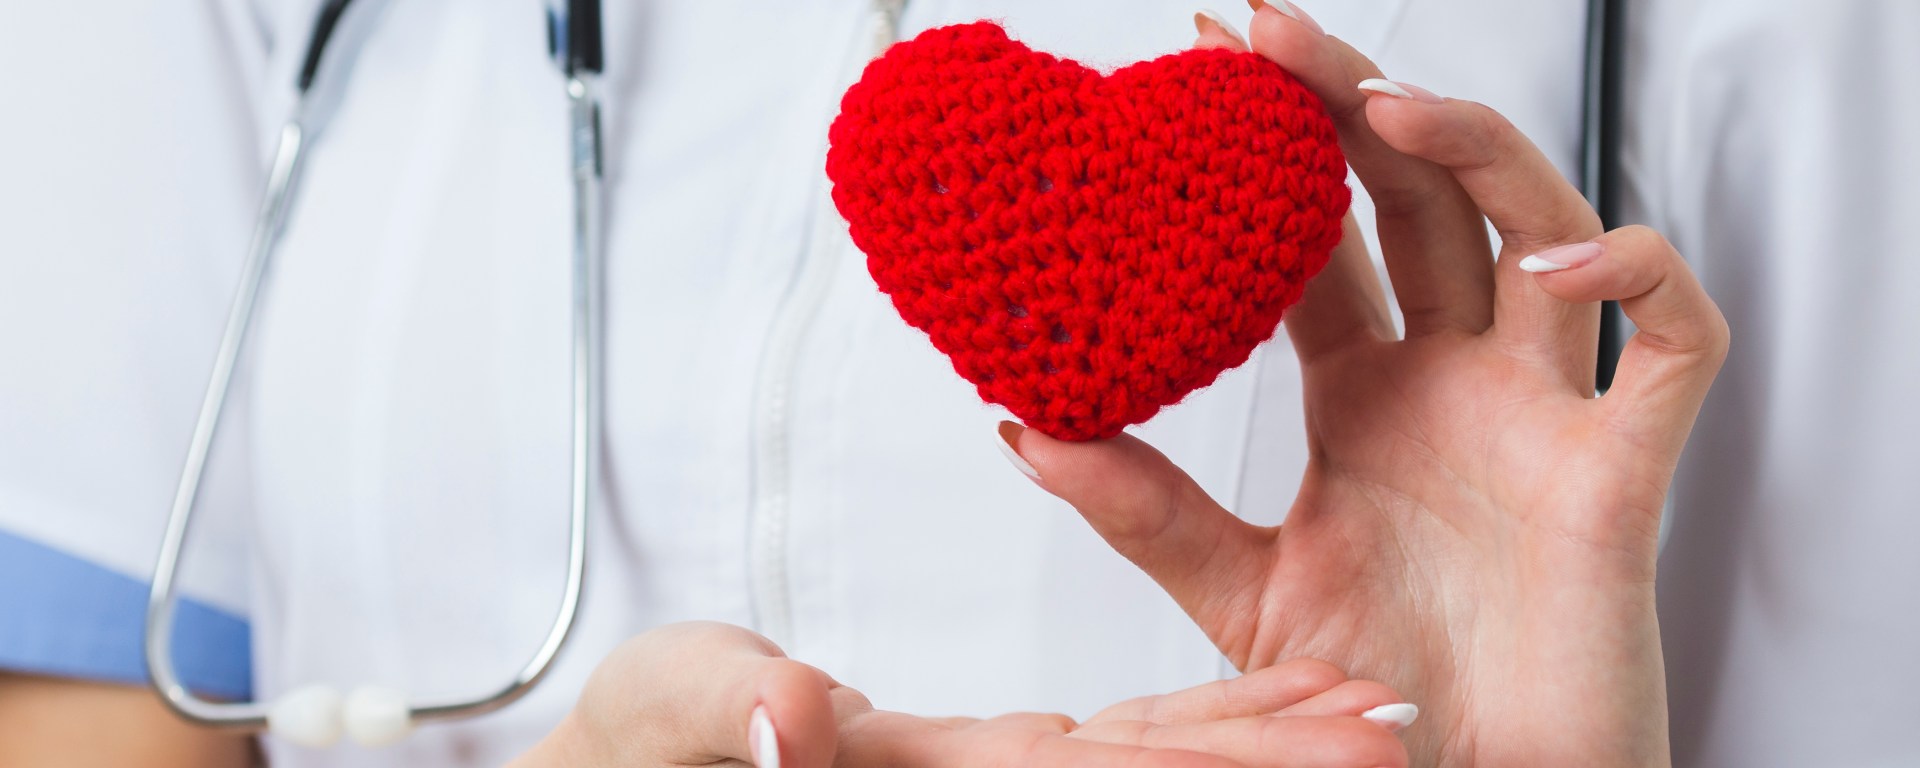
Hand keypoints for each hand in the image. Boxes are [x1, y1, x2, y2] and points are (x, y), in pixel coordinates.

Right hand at [512, 621, 1415, 766]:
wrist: (642, 759)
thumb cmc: (644, 743)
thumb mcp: (675, 715)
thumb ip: (738, 719)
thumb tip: (794, 718)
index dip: (1226, 762)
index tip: (1342, 741)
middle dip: (1286, 765)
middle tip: (1407, 737)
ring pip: (1166, 759)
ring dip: (1273, 744)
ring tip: (1383, 721)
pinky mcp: (1004, 760)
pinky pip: (1128, 741)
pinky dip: (1210, 723)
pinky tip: (1284, 699)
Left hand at [1004, 7, 1729, 766]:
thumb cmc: (1378, 697)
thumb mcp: (1236, 588)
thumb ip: (1143, 507)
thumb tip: (1022, 424)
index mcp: (1368, 397)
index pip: (1323, 238)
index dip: (1272, 150)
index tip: (1199, 68)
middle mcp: (1456, 384)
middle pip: (1423, 197)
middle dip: (1353, 102)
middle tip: (1267, 31)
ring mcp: (1541, 414)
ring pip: (1543, 230)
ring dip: (1475, 150)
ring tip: (1382, 103)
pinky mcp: (1621, 471)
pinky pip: (1675, 344)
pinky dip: (1637, 283)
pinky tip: (1555, 266)